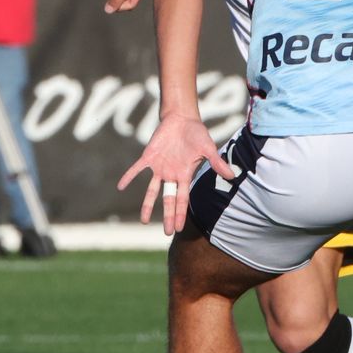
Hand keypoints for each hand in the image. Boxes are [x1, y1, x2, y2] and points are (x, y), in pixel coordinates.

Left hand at [118, 112, 236, 235]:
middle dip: (168, 216)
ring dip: (147, 205)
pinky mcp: (149, 157)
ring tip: (144, 221)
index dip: (180, 213)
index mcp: (185, 175)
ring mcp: (159, 167)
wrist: (181, 119)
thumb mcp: (208, 148)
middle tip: (167, 233)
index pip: (182, 199)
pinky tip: (121, 186)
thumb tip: (232, 176)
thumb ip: (216, 163)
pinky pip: (136, 169)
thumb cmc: (197, 134)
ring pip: (152, 190)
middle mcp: (171, 175)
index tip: (178, 228)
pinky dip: (129, 176)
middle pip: (169, 200)